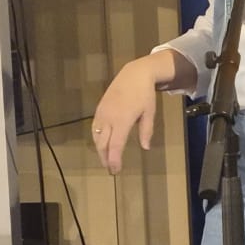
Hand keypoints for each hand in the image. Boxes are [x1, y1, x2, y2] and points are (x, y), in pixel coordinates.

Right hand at [92, 59, 160, 173]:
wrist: (133, 75)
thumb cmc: (144, 94)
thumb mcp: (149, 112)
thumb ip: (146, 131)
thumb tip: (145, 148)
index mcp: (122, 120)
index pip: (115, 145)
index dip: (114, 159)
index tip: (115, 170)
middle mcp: (109, 119)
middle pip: (103, 144)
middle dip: (106, 158)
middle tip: (111, 169)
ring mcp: (102, 114)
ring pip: (96, 137)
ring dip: (100, 150)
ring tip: (106, 159)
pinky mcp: (99, 109)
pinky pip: (95, 128)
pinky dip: (97, 138)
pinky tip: (101, 144)